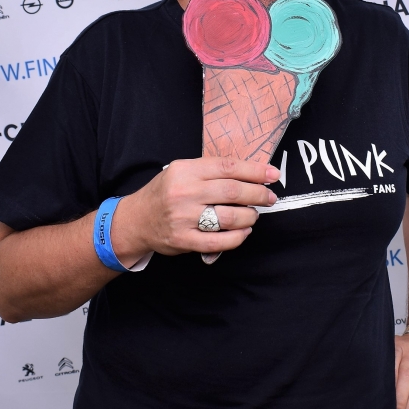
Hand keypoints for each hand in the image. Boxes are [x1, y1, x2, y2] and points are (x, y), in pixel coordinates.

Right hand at [111, 157, 278, 259]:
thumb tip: (251, 172)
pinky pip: (219, 241)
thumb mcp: (182, 171)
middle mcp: (184, 192)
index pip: (228, 167)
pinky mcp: (183, 240)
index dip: (255, 171)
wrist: (136, 220)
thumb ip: (211, 171)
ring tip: (254, 215)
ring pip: (229, 217)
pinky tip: (244, 231)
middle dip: (258, 194)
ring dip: (249, 216)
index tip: (273, 174)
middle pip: (232, 192)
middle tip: (270, 198)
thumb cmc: (165, 193)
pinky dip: (237, 237)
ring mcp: (183, 218)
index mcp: (186, 170)